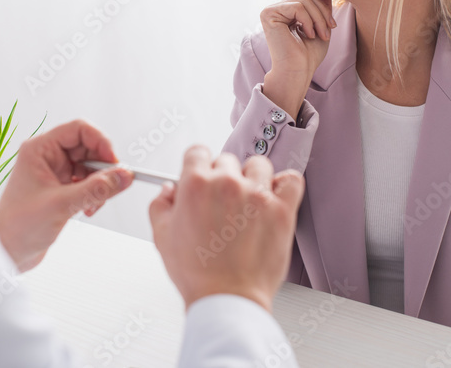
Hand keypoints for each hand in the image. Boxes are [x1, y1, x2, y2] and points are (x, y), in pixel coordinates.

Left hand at [0, 120, 133, 271]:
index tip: (114, 162)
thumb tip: (123, 176)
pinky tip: (89, 208)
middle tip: (112, 183)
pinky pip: (88, 182)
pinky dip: (94, 194)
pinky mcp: (61, 189)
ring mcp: (55, 173)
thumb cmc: (19, 226)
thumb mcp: (62, 205)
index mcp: (40, 150)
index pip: (78, 130)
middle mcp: (47, 157)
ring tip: (95, 203)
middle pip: (88, 147)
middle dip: (102, 167)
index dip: (100, 141)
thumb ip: (96, 189)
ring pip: (90, 166)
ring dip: (99, 184)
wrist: (6, 251)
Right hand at [149, 146, 304, 312]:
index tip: (202, 176)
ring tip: (248, 201)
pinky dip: (284, 184)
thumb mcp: (162, 237)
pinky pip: (291, 180)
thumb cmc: (197, 274)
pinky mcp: (282, 209)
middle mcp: (227, 184)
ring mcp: (257, 195)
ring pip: (258, 165)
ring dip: (253, 178)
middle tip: (222, 202)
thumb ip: (160, 205)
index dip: (197, 165)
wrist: (227, 299)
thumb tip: (168, 190)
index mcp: (196, 184)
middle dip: (222, 177)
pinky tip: (275, 196)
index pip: (197, 152)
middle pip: (227, 160)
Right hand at [260, 0, 335, 118]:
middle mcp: (278, 7)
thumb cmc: (310, 54)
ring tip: (320, 34)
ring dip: (318, 18)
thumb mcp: (321, 24)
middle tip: (329, 28)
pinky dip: (308, 20)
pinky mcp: (268, 13)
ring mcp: (272, 9)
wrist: (299, 71)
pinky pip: (297, 6)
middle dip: (323, 10)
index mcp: (289, 10)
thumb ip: (320, 4)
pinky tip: (306, 33)